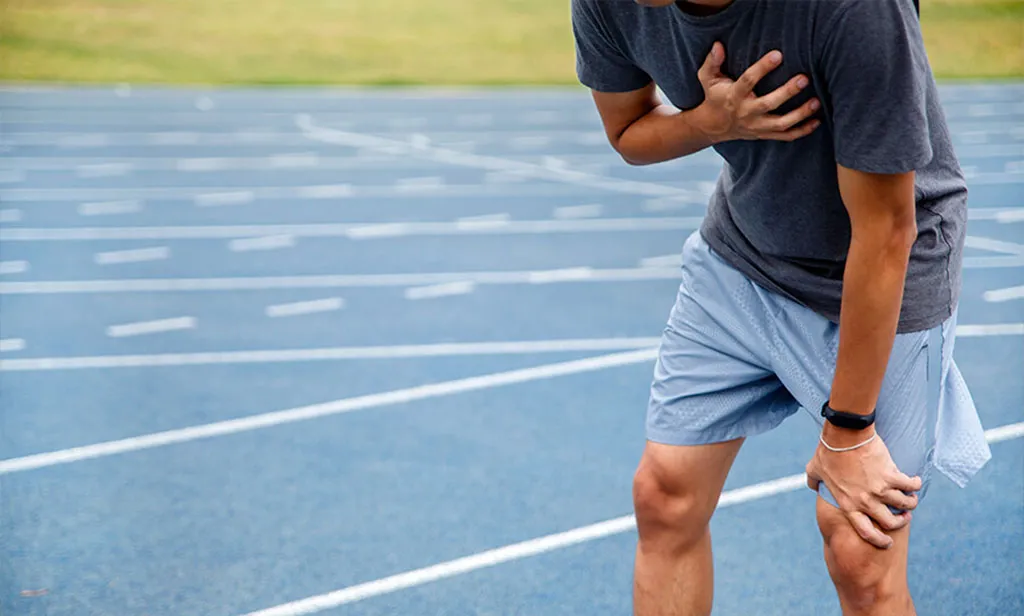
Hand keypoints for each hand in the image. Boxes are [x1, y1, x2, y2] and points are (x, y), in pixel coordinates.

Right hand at [693, 42, 820, 142]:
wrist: (712, 126)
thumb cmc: (714, 97)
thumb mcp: (707, 78)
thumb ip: (712, 62)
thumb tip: (718, 45)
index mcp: (734, 96)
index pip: (748, 81)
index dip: (762, 68)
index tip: (778, 55)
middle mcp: (746, 112)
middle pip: (768, 104)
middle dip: (787, 93)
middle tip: (804, 79)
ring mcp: (756, 126)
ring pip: (780, 124)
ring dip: (800, 114)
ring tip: (816, 101)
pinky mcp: (764, 134)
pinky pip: (785, 136)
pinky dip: (802, 131)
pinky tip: (816, 121)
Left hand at [805, 426, 922, 548]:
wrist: (844, 435)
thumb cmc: (828, 451)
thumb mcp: (814, 470)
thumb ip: (813, 482)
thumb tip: (812, 485)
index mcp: (848, 504)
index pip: (866, 532)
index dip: (879, 540)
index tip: (887, 542)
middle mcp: (866, 502)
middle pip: (890, 522)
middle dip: (901, 521)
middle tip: (904, 516)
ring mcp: (880, 490)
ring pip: (905, 504)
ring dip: (911, 502)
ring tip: (912, 498)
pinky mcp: (891, 475)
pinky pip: (910, 485)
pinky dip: (915, 484)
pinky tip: (915, 481)